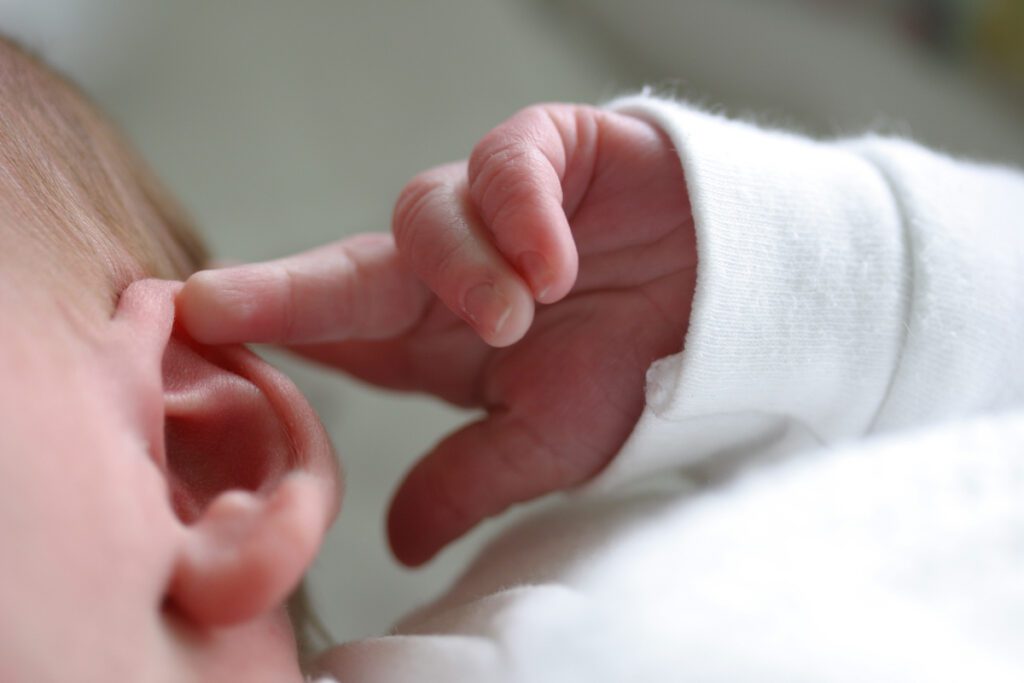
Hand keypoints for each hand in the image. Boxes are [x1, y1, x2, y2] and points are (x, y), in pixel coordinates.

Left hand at [178, 104, 695, 564]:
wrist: (729, 309)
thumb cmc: (632, 372)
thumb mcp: (547, 444)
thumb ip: (467, 480)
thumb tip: (396, 544)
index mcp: (430, 337)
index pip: (335, 333)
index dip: (267, 335)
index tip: (190, 346)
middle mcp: (443, 269)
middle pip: (346, 270)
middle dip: (282, 290)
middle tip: (213, 307)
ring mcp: (487, 206)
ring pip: (426, 217)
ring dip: (466, 270)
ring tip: (519, 314)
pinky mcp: (544, 149)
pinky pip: (508, 165)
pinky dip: (524, 214)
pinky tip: (557, 263)